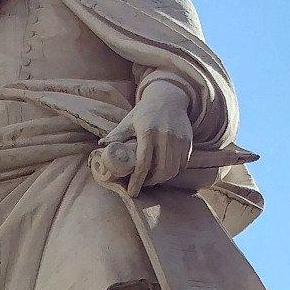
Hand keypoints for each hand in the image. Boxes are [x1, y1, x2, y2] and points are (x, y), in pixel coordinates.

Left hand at [101, 80, 194, 196]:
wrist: (169, 97)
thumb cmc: (145, 111)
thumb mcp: (129, 120)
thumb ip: (117, 134)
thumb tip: (101, 145)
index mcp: (147, 132)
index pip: (143, 164)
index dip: (137, 181)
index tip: (132, 192)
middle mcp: (165, 136)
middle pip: (160, 171)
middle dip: (151, 182)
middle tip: (142, 184)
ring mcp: (179, 139)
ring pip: (173, 170)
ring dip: (163, 179)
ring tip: (153, 178)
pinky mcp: (188, 141)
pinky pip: (182, 164)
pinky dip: (174, 171)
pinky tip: (165, 170)